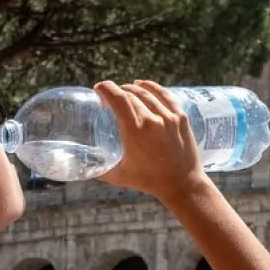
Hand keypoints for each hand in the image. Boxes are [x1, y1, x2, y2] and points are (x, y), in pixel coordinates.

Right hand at [96, 81, 206, 202]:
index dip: (106, 89)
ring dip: (133, 89)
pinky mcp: (181, 118)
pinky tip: (144, 84)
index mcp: (135, 132)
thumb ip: (102, 169)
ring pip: (147, 93)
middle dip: (118, 91)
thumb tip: (87, 163)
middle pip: (131, 95)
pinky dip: (153, 87)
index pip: (118, 99)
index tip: (98, 88)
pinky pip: (165, 95)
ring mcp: (169, 118)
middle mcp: (152, 121)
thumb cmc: (150, 182)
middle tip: (111, 97)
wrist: (183, 185)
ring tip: (126, 90)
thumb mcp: (121, 176)